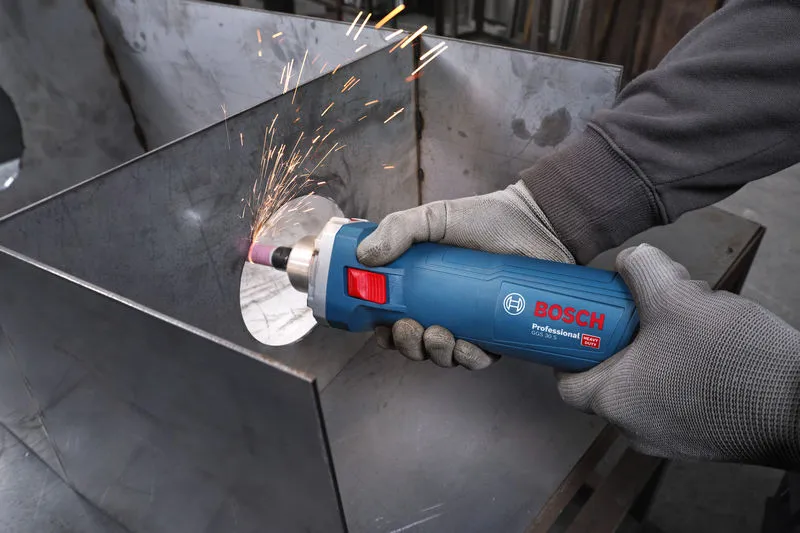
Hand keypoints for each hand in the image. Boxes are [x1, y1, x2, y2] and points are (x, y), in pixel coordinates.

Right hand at [357, 181, 573, 369]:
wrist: (540, 224)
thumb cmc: (488, 219)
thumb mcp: (435, 218)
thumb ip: (399, 229)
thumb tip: (364, 257)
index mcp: (425, 286)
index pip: (395, 317)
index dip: (385, 329)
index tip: (381, 327)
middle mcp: (447, 308)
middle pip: (417, 342)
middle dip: (408, 344)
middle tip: (410, 328)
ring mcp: (474, 323)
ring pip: (446, 355)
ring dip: (435, 353)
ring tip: (438, 336)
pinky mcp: (501, 333)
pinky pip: (480, 358)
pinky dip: (468, 358)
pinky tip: (464, 347)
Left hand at [557, 244, 799, 466]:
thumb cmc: (728, 356)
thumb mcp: (676, 296)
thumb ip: (641, 269)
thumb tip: (631, 260)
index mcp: (614, 402)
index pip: (567, 383)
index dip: (569, 351)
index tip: (583, 327)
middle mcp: (634, 430)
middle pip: (610, 379)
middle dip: (623, 339)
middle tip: (641, 312)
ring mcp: (670, 441)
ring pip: (645, 387)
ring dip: (656, 351)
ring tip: (684, 321)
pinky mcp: (704, 441)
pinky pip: (675, 401)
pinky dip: (681, 372)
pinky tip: (709, 345)